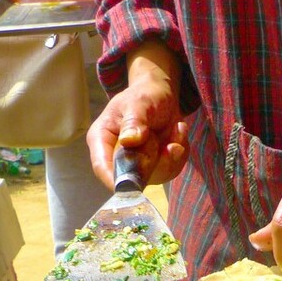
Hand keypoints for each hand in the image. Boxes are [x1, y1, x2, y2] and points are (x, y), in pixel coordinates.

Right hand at [87, 43, 188, 188]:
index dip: (116, 180)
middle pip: (133, 177)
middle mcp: (116, 156)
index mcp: (102, 139)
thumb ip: (134, 120)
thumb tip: (129, 140)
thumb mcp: (139, 103)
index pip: (102, 166)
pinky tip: (177, 134)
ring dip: (173, 155)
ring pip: (156, 176)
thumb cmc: (144, 95)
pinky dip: (179, 152)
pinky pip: (171, 170)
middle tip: (173, 144)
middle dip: (158, 162)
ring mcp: (137, 165)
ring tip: (176, 130)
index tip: (135, 184)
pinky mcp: (155, 167)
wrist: (162, 96)